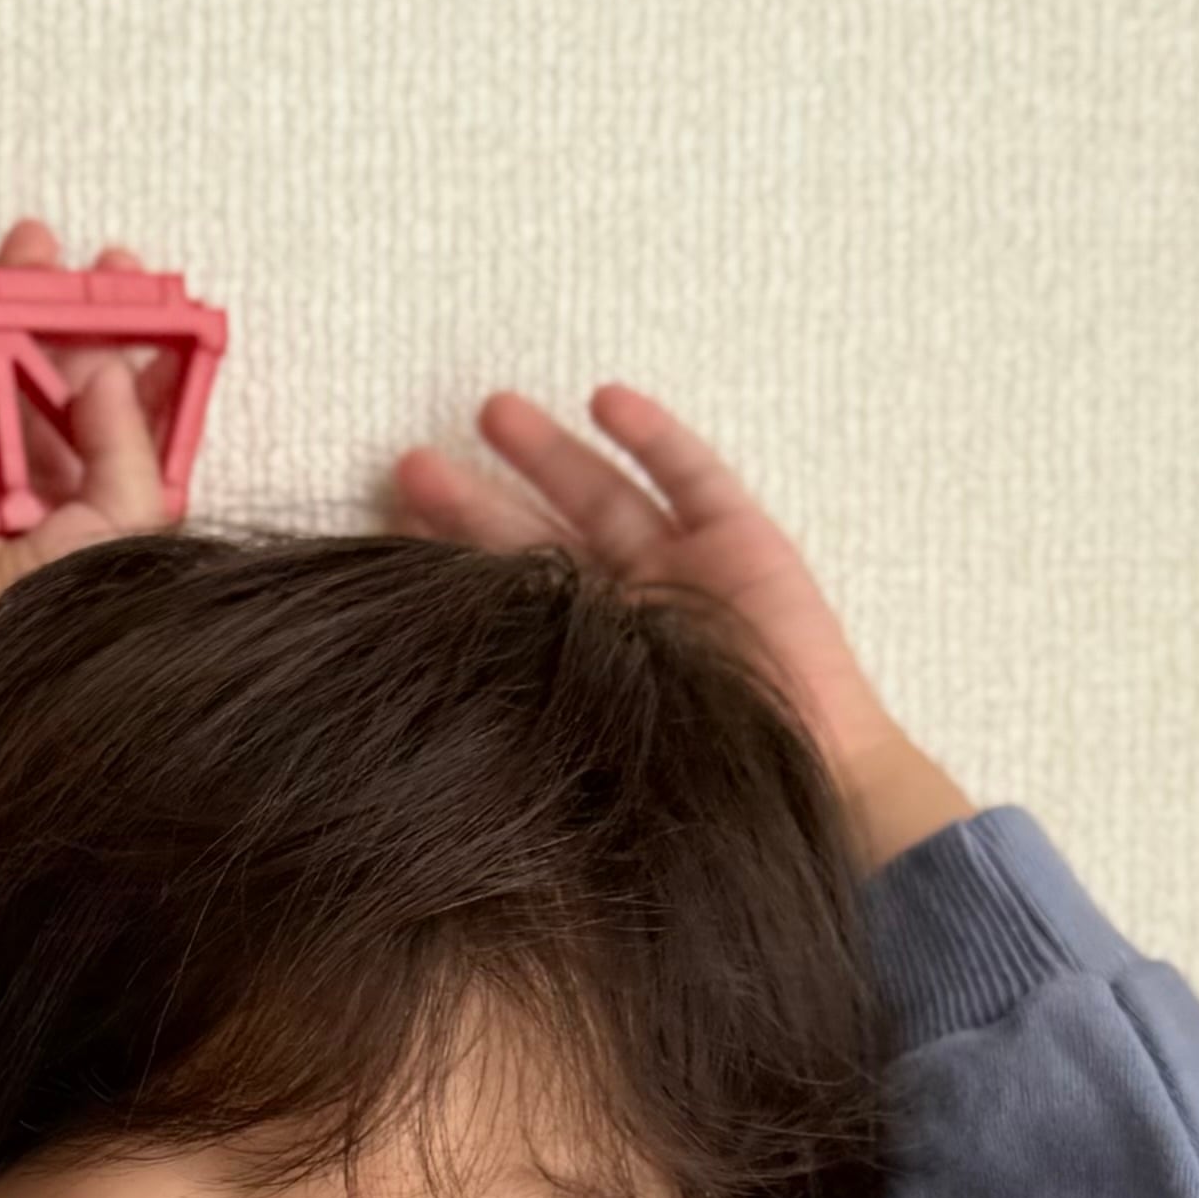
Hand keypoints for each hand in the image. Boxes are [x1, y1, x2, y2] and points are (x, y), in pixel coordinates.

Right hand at [0, 214, 187, 642]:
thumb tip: (110, 368)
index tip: (153, 299)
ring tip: (17, 251)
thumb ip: (128, 446)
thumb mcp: (120, 530)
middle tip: (77, 261)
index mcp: (88, 513)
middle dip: (62, 315)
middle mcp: (25, 497)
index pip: (120, 421)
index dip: (138, 357)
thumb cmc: (44, 618)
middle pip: (46, 386)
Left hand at [384, 381, 967, 866]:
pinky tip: (604, 400)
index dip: (442, 571)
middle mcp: (622, 612)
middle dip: (472, 502)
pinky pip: (692, 476)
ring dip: (546, 452)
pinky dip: (653, 437)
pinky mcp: (743, 541)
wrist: (817, 790)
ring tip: (489, 411)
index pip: (496, 605)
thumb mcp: (585, 761)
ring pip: (600, 494)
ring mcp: (682, 570)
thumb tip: (414, 732)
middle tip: (409, 466)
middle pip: (532, 540)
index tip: (381, 544)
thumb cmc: (703, 796)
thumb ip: (523, 725)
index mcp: (576, 666)